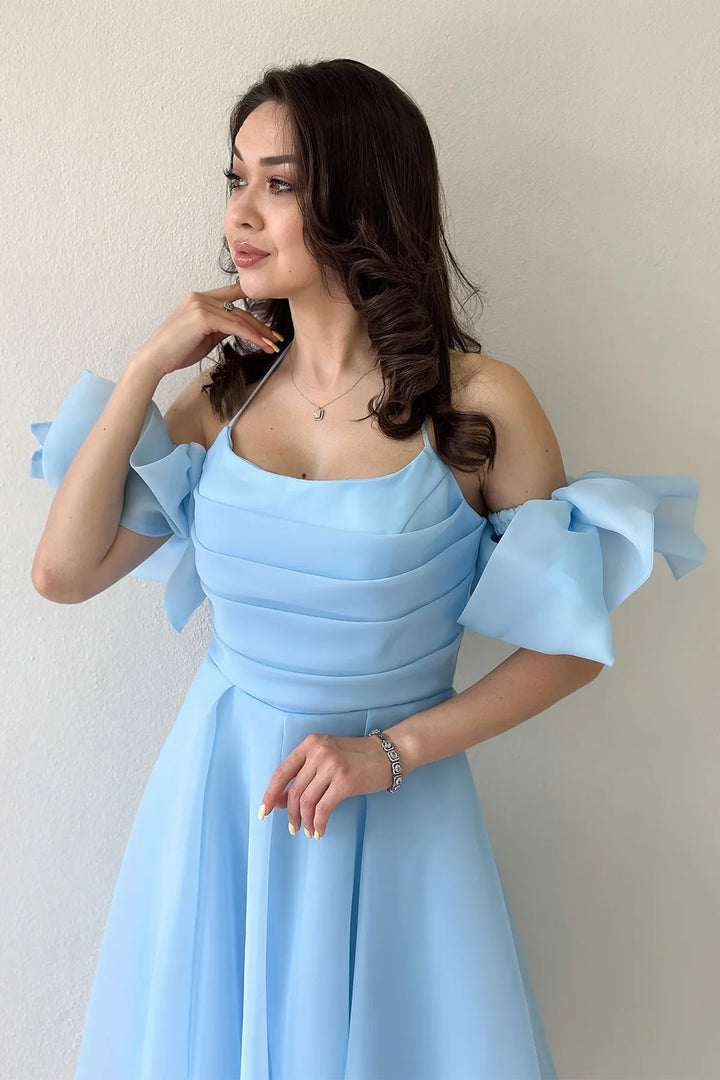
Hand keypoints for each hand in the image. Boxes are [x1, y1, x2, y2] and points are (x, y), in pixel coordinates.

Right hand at [134, 284, 283, 376]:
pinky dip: (251, 335)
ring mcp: (201, 305)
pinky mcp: (203, 317)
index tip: (267, 320)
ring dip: (260, 333)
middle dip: (261, 325)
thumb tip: (239, 329)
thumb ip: (220, 328)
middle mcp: (201, 297)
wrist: (155, 359)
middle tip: (276, 338)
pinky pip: (234, 326)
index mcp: (199, 298)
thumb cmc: (176, 350)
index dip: (253, 306)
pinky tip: (263, 343)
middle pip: (240, 309)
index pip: (232, 296)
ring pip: (240, 318)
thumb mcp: (204, 336)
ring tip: (274, 344)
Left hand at [258, 733, 393, 838]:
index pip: (282, 772)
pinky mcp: (345, 782)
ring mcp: (332, 766)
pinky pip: (324, 808)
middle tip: (293, 828)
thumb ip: (303, 776)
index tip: (263, 812)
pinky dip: (319, 823)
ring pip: (307, 801)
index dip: (270, 794)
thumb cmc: (355, 758)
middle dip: (291, 814)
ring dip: (305, 821)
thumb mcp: (325, 759)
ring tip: (308, 831)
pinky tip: (320, 830)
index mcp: (310, 744)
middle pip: (295, 791)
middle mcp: (319, 752)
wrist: (387, 754)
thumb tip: (280, 801)